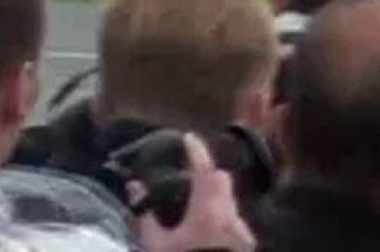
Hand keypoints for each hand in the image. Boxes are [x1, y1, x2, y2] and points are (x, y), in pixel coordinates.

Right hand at [129, 133, 255, 251]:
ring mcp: (242, 234)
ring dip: (216, 197)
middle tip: (191, 171)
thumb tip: (134, 190)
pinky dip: (221, 217)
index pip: (204, 168)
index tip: (188, 138)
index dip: (196, 150)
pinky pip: (234, 223)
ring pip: (230, 203)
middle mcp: (230, 217)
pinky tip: (207, 230)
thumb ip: (145, 216)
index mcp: (207, 210)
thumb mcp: (156, 246)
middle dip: (209, 172)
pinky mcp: (245, 248)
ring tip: (196, 202)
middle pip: (223, 181)